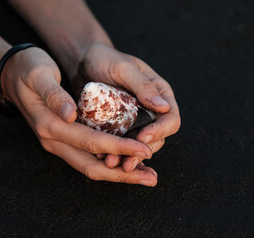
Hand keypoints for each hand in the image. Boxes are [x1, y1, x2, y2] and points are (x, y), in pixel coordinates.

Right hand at [0, 47, 157, 185]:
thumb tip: (70, 115)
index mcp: (49, 126)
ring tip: (146, 175)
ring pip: (91, 166)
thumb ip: (54, 95)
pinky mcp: (64, 140)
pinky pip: (88, 158)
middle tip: (152, 177)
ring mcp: (58, 143)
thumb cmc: (28, 69)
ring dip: (119, 173)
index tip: (144, 150)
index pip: (91, 142)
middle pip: (92, 166)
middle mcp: (53, 141)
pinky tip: (127, 162)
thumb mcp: (39, 74)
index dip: (119, 148)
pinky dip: (109, 163)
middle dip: (124, 173)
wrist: (12, 73)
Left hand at [74, 43, 180, 171]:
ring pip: (139, 145)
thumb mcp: (123, 68)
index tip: (143, 137)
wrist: (82, 62)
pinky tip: (103, 159)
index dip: (160, 131)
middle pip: (157, 138)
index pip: (171, 119)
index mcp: (159, 94)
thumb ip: (143, 85)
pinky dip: (116, 153)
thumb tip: (164, 106)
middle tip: (127, 161)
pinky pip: (122, 145)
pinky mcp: (119, 128)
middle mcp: (150, 110)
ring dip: (128, 157)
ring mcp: (135, 121)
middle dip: (143, 151)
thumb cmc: (105, 58)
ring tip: (112, 163)